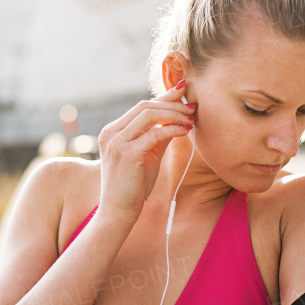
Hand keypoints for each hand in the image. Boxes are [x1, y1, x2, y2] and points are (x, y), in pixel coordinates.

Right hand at [95, 80, 195, 225]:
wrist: (118, 212)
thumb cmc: (132, 186)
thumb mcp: (146, 155)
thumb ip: (158, 136)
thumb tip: (178, 118)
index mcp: (113, 131)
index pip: (141, 107)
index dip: (164, 97)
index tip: (184, 92)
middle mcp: (111, 133)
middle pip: (145, 106)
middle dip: (172, 104)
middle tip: (193, 107)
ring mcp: (116, 142)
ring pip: (149, 115)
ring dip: (174, 114)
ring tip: (191, 118)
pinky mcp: (126, 154)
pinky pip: (154, 134)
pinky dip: (172, 129)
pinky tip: (185, 131)